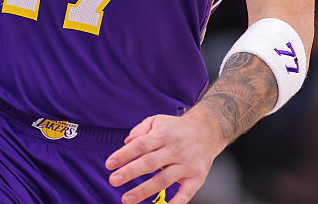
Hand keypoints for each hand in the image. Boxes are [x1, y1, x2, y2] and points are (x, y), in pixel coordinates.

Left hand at [105, 106, 224, 203]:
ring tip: (127, 199)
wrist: (207, 131)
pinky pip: (186, 193)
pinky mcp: (196, 178)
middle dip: (130, 172)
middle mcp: (175, 150)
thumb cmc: (176, 129)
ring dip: (144, 190)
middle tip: (113, 180)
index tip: (109, 164)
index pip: (141, 145)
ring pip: (163, 180)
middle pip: (150, 162)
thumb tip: (126, 142)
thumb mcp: (157, 121)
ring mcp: (186, 165)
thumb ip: (140, 130)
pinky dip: (176, 203)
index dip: (124, 154)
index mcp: (163, 135)